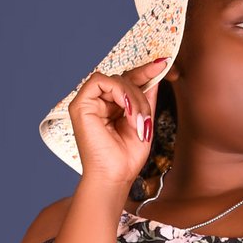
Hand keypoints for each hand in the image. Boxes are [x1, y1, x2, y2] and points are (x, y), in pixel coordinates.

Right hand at [68, 55, 169, 191]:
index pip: (127, 82)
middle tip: (145, 118)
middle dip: (141, 95)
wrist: (115, 178)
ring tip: (137, 120)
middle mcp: (98, 103)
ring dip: (133, 98)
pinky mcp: (79, 105)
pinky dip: (118, 92)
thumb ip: (146, 97)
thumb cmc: (126, 158)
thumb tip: (156, 73)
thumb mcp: (144, 121)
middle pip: (124, 80)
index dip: (145, 71)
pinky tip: (126, 110)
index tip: (163, 64)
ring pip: (115, 80)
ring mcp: (88, 103)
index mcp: (111, 107)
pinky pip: (99, 80)